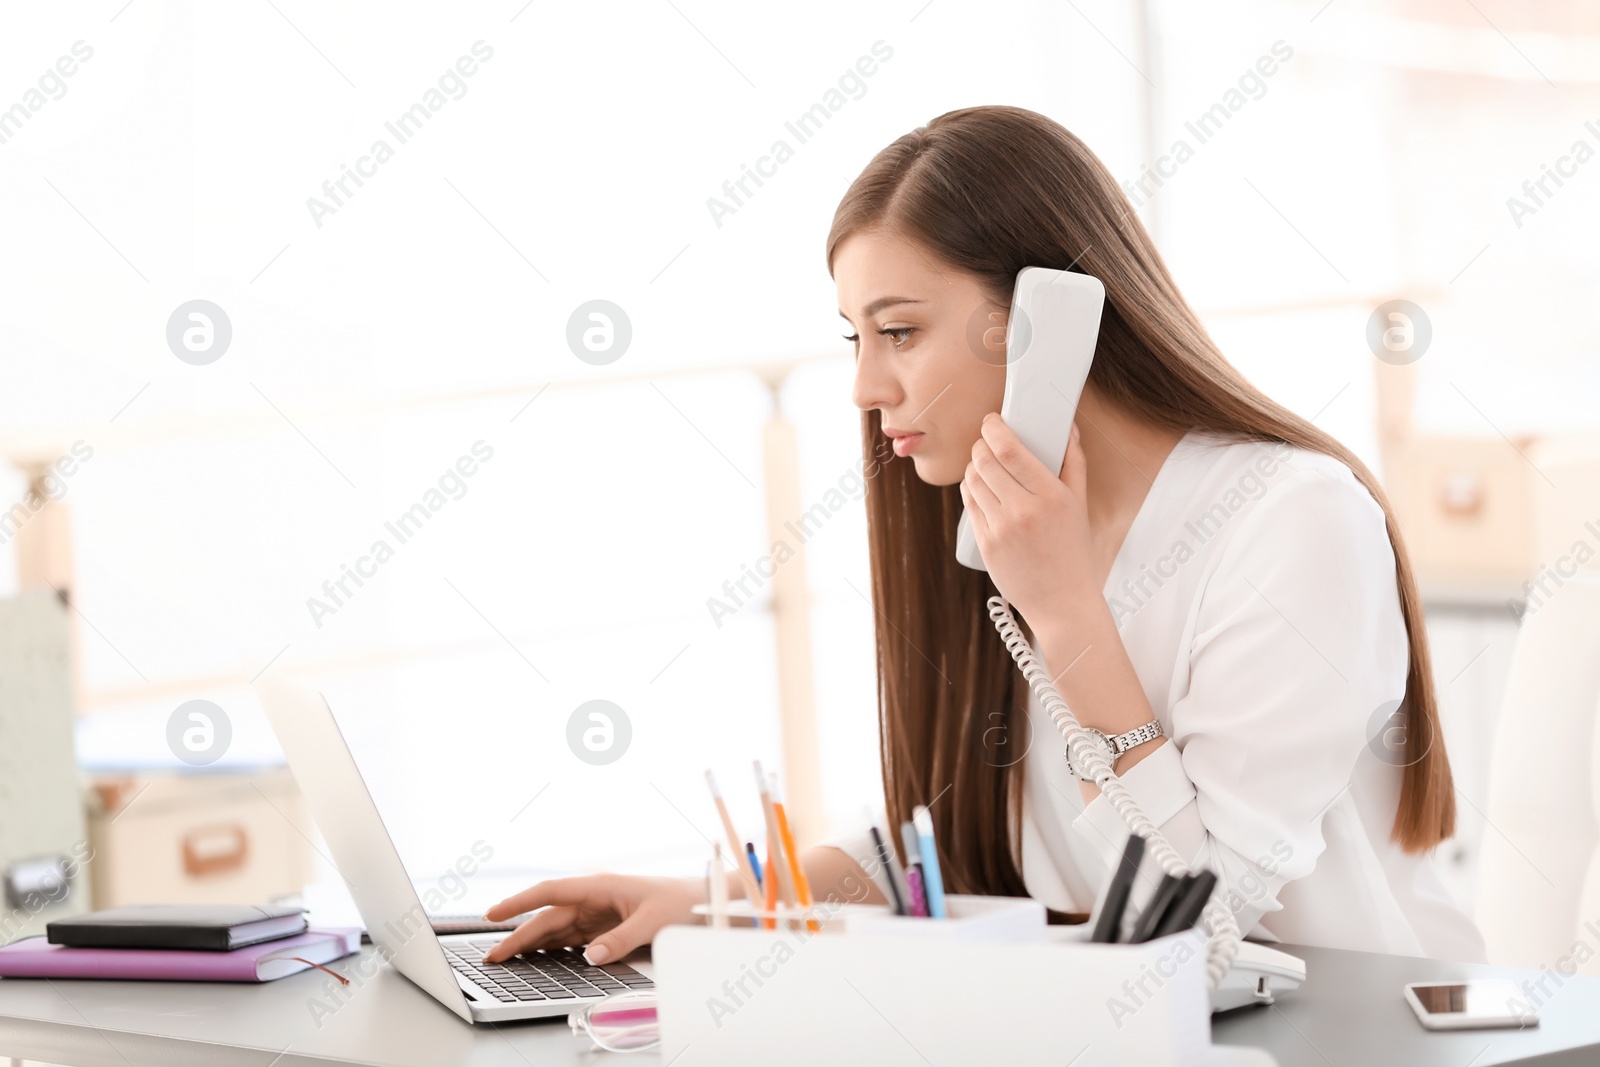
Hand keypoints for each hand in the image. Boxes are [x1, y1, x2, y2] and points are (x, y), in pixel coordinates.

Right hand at [481, 873, 703, 964]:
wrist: (703, 902)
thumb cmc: (680, 903)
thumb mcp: (653, 922)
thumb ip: (621, 940)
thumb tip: (590, 957)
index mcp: (600, 886)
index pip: (550, 892)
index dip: (519, 903)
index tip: (493, 914)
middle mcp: (593, 899)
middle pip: (547, 917)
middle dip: (518, 935)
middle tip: (493, 956)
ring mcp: (596, 914)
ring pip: (555, 930)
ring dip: (530, 944)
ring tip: (505, 960)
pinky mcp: (603, 929)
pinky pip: (570, 939)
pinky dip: (550, 949)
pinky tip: (535, 959)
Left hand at [960, 414, 1097, 627]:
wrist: (1062, 602)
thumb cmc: (1073, 552)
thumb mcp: (1080, 505)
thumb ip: (1074, 463)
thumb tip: (1069, 429)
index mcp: (1051, 496)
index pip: (1010, 449)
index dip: (994, 429)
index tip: (992, 421)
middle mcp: (1023, 511)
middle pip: (985, 461)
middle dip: (981, 445)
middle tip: (986, 441)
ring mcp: (1000, 529)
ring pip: (972, 481)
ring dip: (973, 466)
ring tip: (983, 463)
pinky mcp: (985, 544)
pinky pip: (969, 505)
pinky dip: (970, 490)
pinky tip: (979, 486)